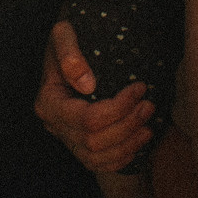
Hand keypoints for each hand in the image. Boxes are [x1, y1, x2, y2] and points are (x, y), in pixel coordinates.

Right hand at [34, 20, 154, 173]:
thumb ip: (69, 52)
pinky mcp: (78, 146)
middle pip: (93, 141)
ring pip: (96, 158)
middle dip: (127, 126)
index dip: (118, 108)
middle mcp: (54, 125)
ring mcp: (65, 139)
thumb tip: (87, 84)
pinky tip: (136, 142)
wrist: (67, 51)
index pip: (86, 119)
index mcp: (48, 102)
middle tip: (149, 105)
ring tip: (148, 125)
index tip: (140, 88)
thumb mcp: (64, 33)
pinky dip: (119, 159)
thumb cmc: (68, 40)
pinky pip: (97, 164)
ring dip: (127, 145)